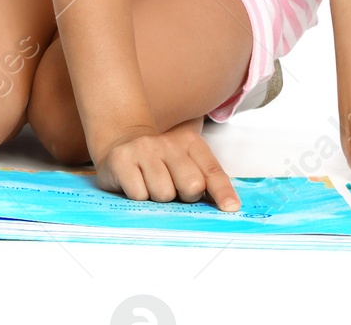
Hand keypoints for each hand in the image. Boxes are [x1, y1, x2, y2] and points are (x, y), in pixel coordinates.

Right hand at [92, 122, 241, 210]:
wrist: (122, 142)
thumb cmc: (161, 163)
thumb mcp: (187, 164)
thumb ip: (207, 181)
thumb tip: (228, 206)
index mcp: (190, 142)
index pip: (211, 171)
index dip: (222, 192)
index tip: (230, 207)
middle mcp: (167, 142)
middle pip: (191, 185)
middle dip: (184, 196)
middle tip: (173, 190)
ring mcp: (143, 149)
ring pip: (163, 193)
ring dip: (158, 198)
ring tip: (151, 185)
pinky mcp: (121, 160)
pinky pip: (139, 195)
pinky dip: (138, 198)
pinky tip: (135, 184)